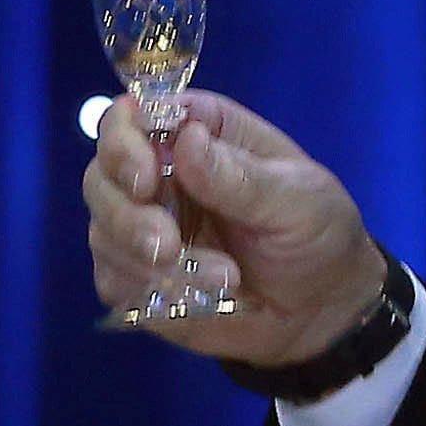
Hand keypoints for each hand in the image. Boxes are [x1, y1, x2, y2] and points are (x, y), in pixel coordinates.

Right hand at [79, 89, 384, 361]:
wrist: (324, 310)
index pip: (135, 115)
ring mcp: (143, 226)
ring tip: (220, 280)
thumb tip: (186, 141)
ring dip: (145, 260)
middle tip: (166, 246)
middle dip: (125, 212)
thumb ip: (241, 176)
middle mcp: (160, 172)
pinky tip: (195, 301)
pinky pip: (113, 279)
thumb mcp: (297, 199)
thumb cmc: (316, 234)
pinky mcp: (138, 278)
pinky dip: (146, 291)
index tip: (145, 176)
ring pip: (102, 229)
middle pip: (102, 173)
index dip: (125, 138)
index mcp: (199, 132)